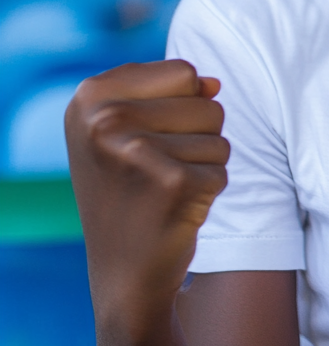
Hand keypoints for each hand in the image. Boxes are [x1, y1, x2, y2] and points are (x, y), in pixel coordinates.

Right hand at [65, 60, 228, 337]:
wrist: (122, 273)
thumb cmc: (132, 189)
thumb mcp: (130, 129)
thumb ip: (172, 92)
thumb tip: (214, 84)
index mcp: (89, 96)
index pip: (182, 71)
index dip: (181, 105)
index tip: (145, 139)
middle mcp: (104, 120)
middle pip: (206, 100)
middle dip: (197, 134)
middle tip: (159, 170)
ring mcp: (135, 152)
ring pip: (218, 131)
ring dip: (204, 160)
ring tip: (167, 186)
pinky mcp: (171, 184)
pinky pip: (222, 166)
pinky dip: (209, 188)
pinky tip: (177, 207)